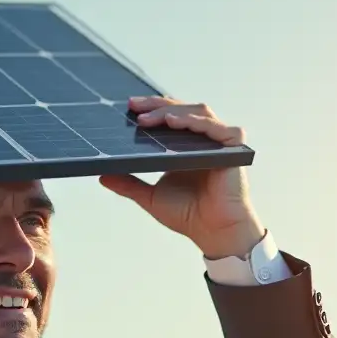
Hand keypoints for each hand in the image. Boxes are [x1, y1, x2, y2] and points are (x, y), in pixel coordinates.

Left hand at [99, 96, 264, 257]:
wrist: (212, 232)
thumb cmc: (189, 215)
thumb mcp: (150, 197)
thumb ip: (128, 184)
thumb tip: (102, 176)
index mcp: (185, 147)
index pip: (169, 117)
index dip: (151, 109)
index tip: (129, 107)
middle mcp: (203, 140)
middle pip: (182, 109)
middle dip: (157, 105)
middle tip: (133, 106)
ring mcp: (219, 143)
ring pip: (198, 112)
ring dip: (173, 111)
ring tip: (150, 118)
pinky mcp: (233, 150)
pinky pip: (218, 129)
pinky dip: (198, 122)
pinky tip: (177, 121)